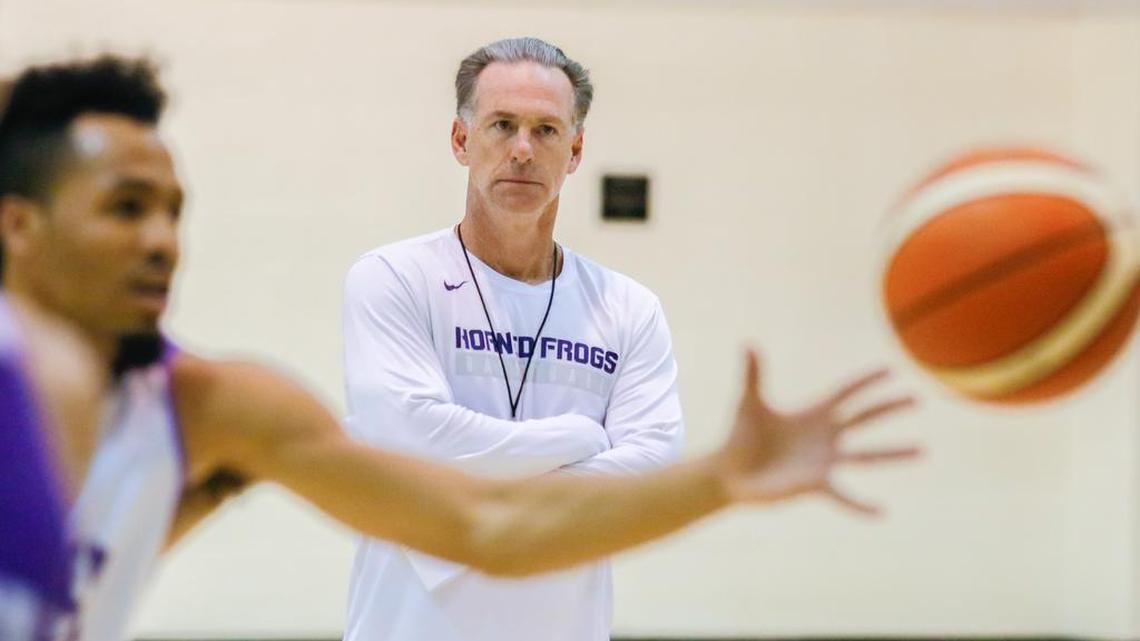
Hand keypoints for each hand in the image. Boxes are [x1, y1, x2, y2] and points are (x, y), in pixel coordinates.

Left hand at [717, 349, 917, 514]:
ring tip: (923, 450)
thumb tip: (748, 343)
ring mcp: (823, 461)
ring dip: (893, 453)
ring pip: (866, 455)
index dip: (865, 381)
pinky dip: (860, 505)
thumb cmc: (740, 436)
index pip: (845, 392)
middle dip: (888, 408)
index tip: (890, 370)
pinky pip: (844, 495)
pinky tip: (881, 511)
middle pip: (863, 417)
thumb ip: (752, 375)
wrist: (729, 473)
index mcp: (812, 413)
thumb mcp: (748, 403)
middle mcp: (824, 436)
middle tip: (917, 399)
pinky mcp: (815, 484)